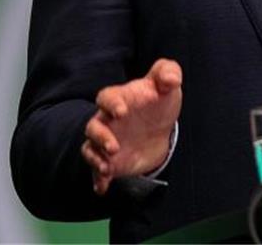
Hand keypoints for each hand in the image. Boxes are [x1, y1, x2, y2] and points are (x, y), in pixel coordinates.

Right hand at [80, 58, 182, 194]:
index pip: (107, 97)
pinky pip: (97, 170)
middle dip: (100, 137)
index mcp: (119, 99)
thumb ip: (168, 73)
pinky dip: (98, 179)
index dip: (111, 103)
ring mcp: (107, 141)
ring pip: (90, 149)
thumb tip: (170, 78)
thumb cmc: (158, 102)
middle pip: (93, 127)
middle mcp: (107, 121)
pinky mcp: (110, 160)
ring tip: (107, 167)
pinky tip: (103, 188)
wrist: (159, 128)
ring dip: (96, 159)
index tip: (122, 111)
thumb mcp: (167, 84)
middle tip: (113, 147)